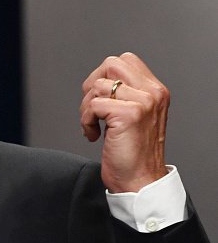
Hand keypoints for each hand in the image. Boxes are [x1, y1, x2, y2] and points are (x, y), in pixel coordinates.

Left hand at [80, 52, 169, 192]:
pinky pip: (93, 105)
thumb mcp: (134, 114)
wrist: (140, 181)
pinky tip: (94, 135)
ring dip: (87, 108)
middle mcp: (153, 93)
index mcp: (155, 90)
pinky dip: (86, 121)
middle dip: (92, 86)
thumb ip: (125, 93)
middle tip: (92, 109)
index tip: (100, 98)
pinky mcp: (129, 114)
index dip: (103, 76)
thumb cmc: (132, 152)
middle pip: (111, 64)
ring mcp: (143, 102)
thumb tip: (98, 80)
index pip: (124, 60)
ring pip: (98, 86)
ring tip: (94, 126)